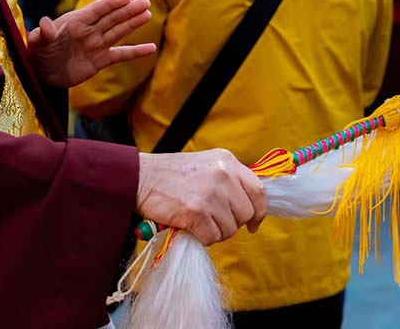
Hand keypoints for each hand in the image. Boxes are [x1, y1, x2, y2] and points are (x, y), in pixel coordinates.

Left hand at [26, 0, 153, 87]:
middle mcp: (90, 30)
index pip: (97, 10)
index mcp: (76, 22)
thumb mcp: (38, 43)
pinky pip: (121, 54)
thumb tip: (45, 23)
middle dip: (128, 11)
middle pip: (112, 18)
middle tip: (145, 3)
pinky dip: (136, 52)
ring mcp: (97, 44)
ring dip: (133, 23)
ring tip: (147, 14)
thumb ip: (43, 34)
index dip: (111, 3)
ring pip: (119, 32)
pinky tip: (151, 48)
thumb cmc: (39, 53)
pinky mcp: (101, 60)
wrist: (43, 73)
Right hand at [136, 149, 267, 244]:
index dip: (258, 211)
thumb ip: (229, 180)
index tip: (253, 223)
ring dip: (215, 231)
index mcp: (228, 161)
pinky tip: (191, 226)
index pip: (258, 190)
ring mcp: (211, 193)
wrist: (141, 177)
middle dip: (232, 223)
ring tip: (198, 220)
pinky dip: (202, 237)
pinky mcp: (197, 212)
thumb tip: (249, 206)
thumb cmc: (172, 174)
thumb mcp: (207, 165)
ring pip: (230, 228)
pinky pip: (212, 237)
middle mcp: (223, 175)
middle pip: (246, 213)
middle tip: (214, 221)